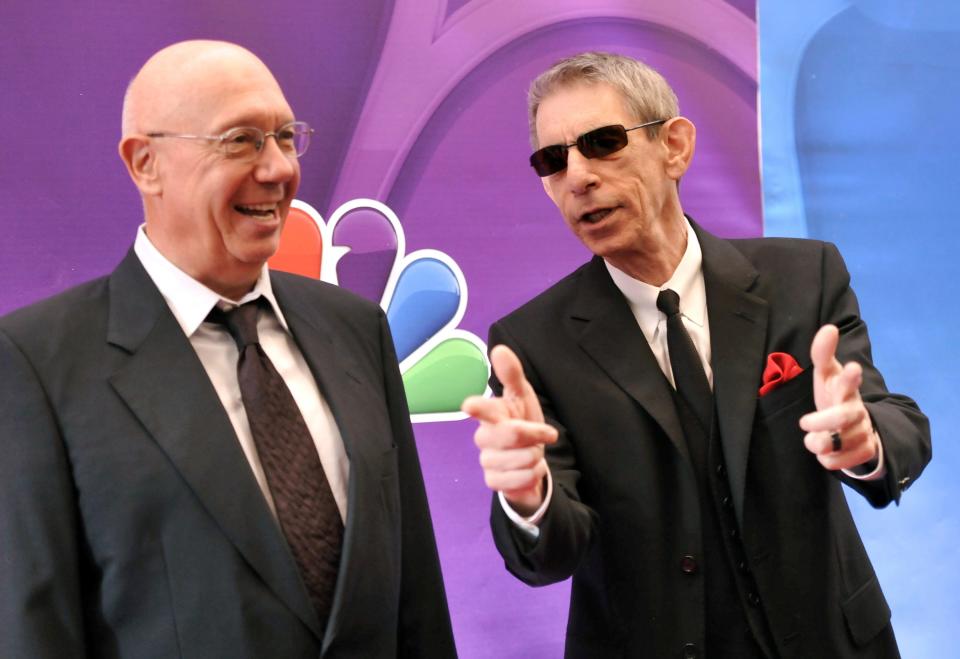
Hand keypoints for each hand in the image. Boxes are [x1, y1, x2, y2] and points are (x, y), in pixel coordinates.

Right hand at [461, 345, 557, 515]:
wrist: (529, 460)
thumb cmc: (523, 422)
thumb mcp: (522, 397)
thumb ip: (512, 375)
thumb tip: (500, 349)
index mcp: (491, 413)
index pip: (482, 408)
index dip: (477, 407)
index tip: (469, 406)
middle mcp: (484, 436)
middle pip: (512, 433)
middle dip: (535, 435)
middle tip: (543, 435)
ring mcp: (487, 460)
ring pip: (520, 459)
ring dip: (535, 457)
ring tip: (531, 453)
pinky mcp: (493, 481)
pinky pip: (520, 479)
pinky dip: (532, 474)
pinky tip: (528, 470)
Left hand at [799, 324, 878, 470]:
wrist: (854, 425)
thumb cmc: (834, 395)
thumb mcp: (826, 374)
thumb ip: (822, 353)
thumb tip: (829, 328)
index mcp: (845, 388)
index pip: (848, 380)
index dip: (850, 376)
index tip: (852, 367)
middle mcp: (857, 409)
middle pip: (843, 416)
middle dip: (822, 421)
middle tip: (804, 422)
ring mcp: (863, 430)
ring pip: (837, 442)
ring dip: (818, 443)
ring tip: (814, 438)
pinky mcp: (865, 451)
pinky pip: (839, 462)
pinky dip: (827, 460)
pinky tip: (827, 452)